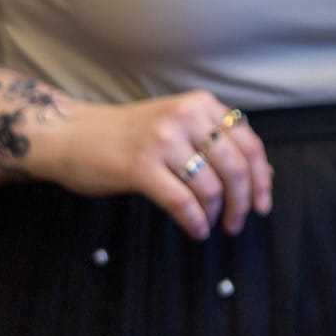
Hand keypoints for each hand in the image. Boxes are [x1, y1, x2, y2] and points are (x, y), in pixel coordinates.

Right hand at [27, 90, 273, 239]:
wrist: (72, 135)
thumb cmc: (127, 136)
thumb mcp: (178, 127)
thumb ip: (216, 144)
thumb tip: (261, 176)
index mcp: (201, 105)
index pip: (249, 144)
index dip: (260, 178)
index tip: (263, 203)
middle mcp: (186, 117)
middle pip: (235, 166)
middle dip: (243, 201)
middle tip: (238, 222)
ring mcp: (163, 140)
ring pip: (210, 186)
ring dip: (216, 214)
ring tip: (211, 225)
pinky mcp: (140, 166)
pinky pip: (181, 201)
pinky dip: (194, 220)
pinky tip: (195, 230)